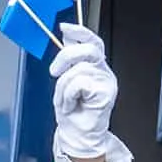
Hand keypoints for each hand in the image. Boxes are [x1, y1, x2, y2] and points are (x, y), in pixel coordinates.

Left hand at [50, 22, 118, 159]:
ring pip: (78, 69)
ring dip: (64, 87)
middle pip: (87, 50)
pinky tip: (72, 105)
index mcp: (96, 66)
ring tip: (66, 100)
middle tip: (54, 71)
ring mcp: (107, 82)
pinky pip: (79, 83)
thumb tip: (66, 37)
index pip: (93, 42)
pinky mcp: (106, 93)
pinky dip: (68, 95)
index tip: (64, 27)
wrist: (77, 135)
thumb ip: (69, 59)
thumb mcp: (65, 79)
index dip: (79, 32)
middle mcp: (104, 72)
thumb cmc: (72, 111)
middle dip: (66, 57)